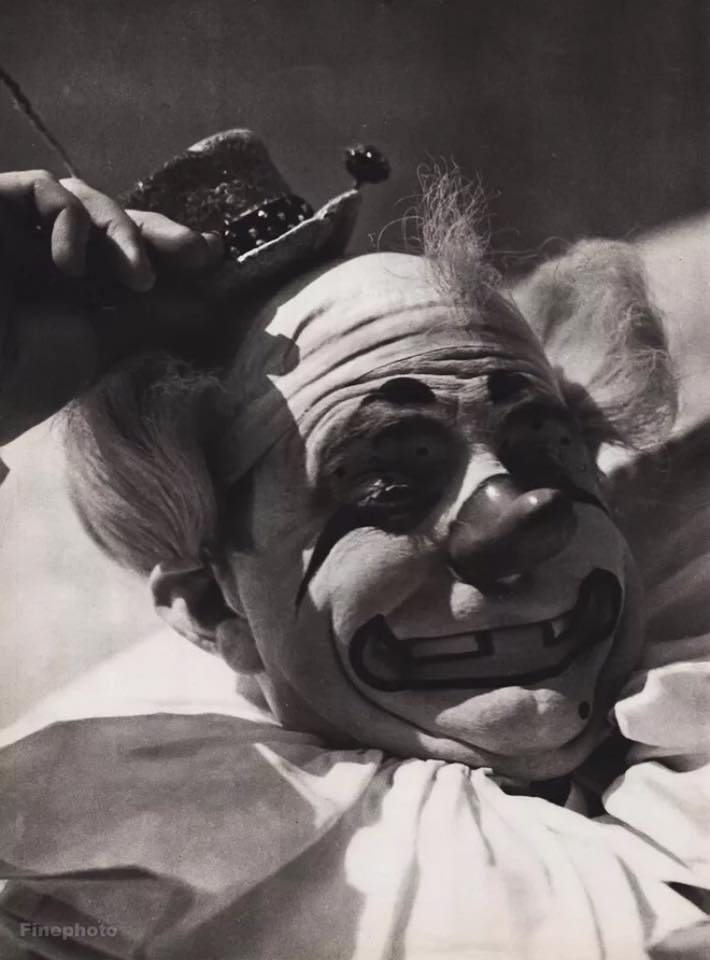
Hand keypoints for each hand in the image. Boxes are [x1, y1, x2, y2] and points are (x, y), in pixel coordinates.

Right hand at [0, 169, 223, 443]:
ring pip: (84, 200)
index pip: (128, 260)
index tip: (214, 256)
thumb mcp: (100, 346)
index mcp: (73, 295)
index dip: (170, 253)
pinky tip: (70, 263)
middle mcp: (46, 260)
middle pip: (113, 225)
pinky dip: (70, 217)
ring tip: (137, 275)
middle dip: (159, 234)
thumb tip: (205, 307)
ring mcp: (18, 234)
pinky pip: (42, 188)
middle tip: (198, 250)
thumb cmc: (23, 376)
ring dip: (121, 231)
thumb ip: (148, 318)